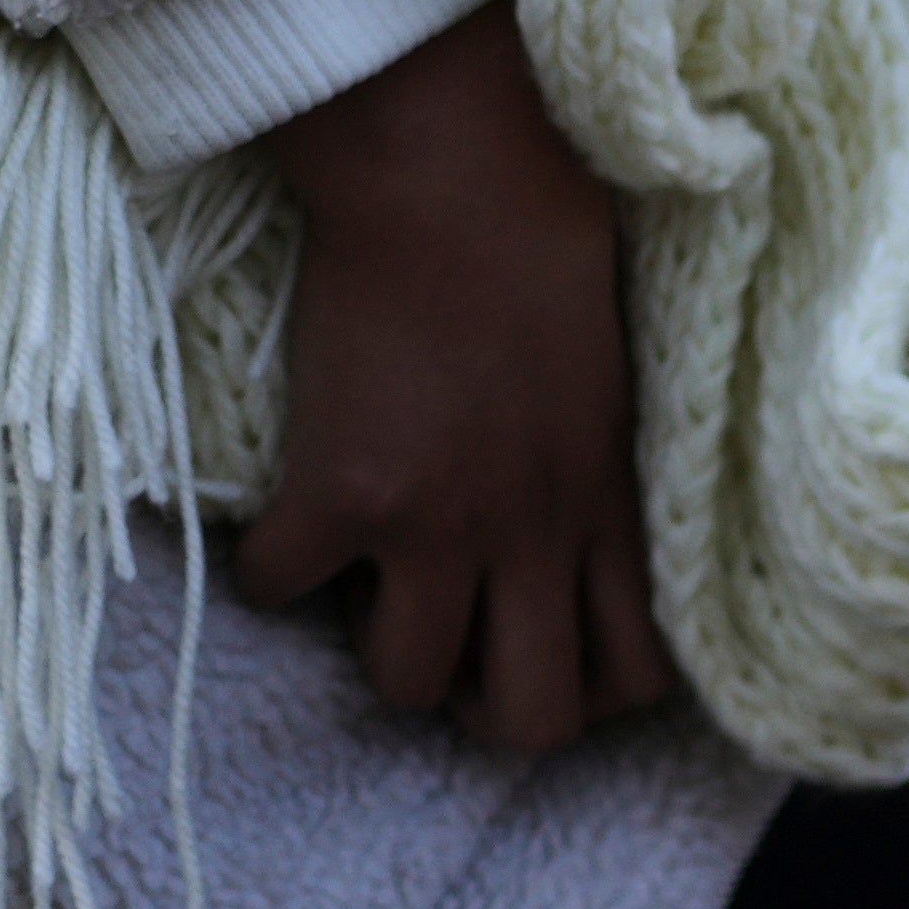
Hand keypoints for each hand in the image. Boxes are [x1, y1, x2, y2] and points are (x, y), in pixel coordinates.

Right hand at [238, 3, 664, 753]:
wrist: (460, 186)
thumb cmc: (542, 256)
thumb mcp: (611, 387)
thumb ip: (594, 472)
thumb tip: (565, 524)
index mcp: (609, 508)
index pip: (637, 677)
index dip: (591, 695)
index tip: (547, 651)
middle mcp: (537, 536)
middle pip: (533, 722)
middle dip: (487, 712)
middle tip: (453, 651)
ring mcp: (442, 524)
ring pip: (409, 683)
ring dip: (380, 655)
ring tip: (368, 594)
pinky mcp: (344, 494)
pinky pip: (281, 592)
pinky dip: (271, 572)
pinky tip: (286, 525)